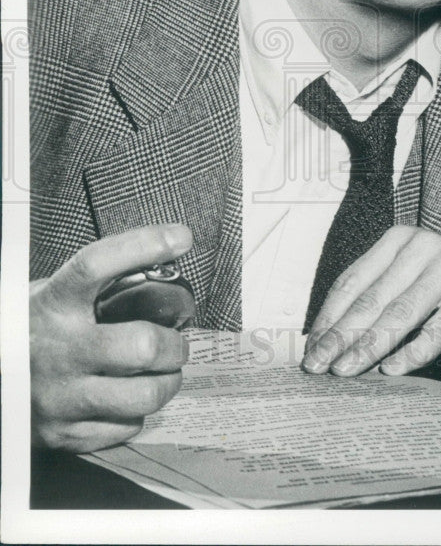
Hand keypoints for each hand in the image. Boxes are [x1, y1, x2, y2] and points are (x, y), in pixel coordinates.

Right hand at [30, 223, 192, 452]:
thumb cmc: (31, 332)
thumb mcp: (51, 296)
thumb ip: (95, 282)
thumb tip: (160, 255)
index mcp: (53, 304)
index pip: (96, 265)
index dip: (142, 246)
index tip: (179, 237)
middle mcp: (57, 349)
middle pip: (142, 345)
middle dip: (175, 345)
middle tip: (177, 342)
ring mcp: (60, 396)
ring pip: (144, 394)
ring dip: (168, 382)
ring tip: (164, 372)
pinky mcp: (64, 433)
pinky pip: (127, 426)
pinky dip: (138, 413)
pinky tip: (128, 398)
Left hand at [301, 226, 440, 377]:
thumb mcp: (411, 275)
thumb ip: (378, 295)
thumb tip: (330, 337)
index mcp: (398, 240)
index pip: (354, 280)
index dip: (329, 316)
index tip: (311, 347)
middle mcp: (422, 246)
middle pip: (372, 298)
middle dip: (341, 336)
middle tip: (319, 366)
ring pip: (401, 313)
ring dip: (369, 346)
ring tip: (347, 370)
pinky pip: (438, 328)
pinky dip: (413, 352)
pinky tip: (393, 369)